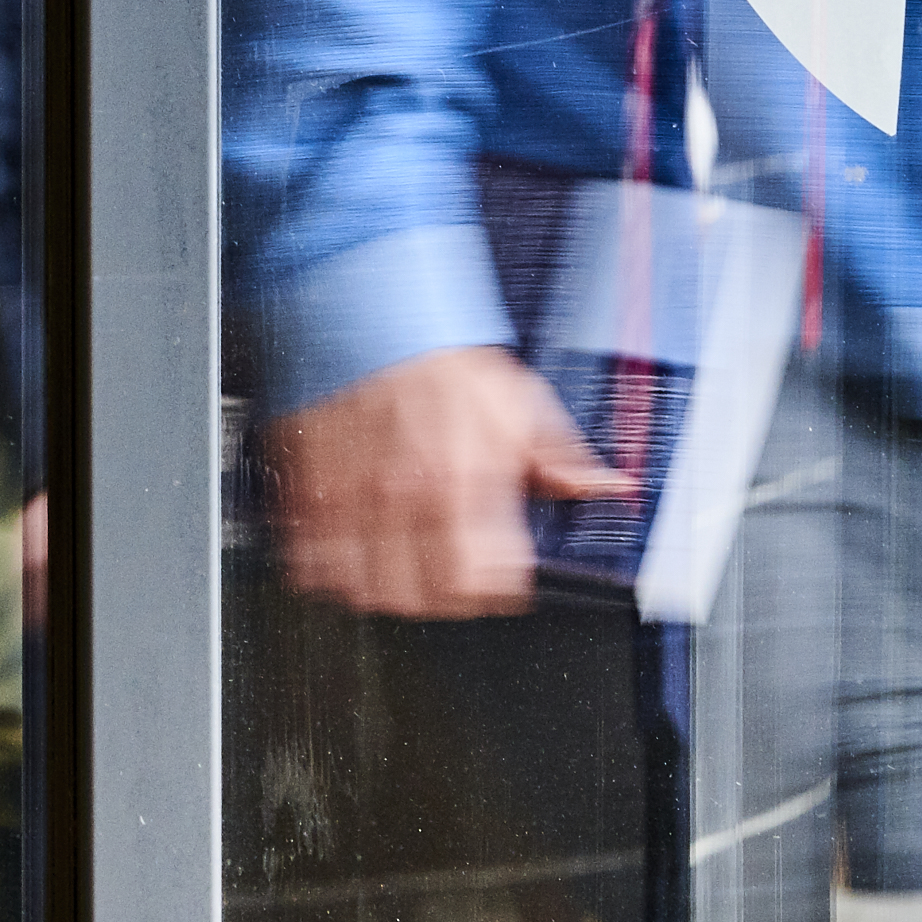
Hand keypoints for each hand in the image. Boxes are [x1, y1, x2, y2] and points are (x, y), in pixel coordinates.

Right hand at [266, 347, 623, 619]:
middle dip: (442, 601)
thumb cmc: (445, 365)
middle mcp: (406, 499)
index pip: (481, 583)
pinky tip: (351, 563)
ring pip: (366, 591)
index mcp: (464, 484)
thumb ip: (563, 459)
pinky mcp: (311, 493)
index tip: (499, 582)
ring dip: (387, 595)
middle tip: (452, 583)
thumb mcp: (523, 406)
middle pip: (422, 600)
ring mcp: (353, 501)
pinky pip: (313, 562)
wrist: (374, 320)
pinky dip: (331, 575)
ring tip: (404, 579)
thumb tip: (610, 487)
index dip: (494, 593)